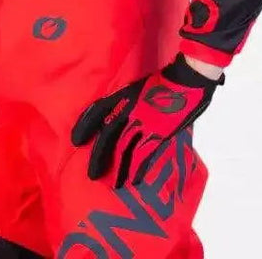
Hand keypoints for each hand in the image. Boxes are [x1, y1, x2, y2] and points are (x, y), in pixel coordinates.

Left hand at [71, 54, 223, 187]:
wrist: (187, 78)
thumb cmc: (166, 78)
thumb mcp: (140, 86)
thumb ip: (130, 101)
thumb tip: (124, 116)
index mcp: (123, 95)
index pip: (97, 111)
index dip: (85, 126)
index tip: (75, 141)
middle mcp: (129, 110)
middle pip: (108, 136)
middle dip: (99, 156)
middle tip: (92, 174)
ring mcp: (143, 122)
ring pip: (124, 150)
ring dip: (118, 169)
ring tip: (113, 184)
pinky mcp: (158, 133)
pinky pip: (144, 155)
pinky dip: (137, 169)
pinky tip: (134, 180)